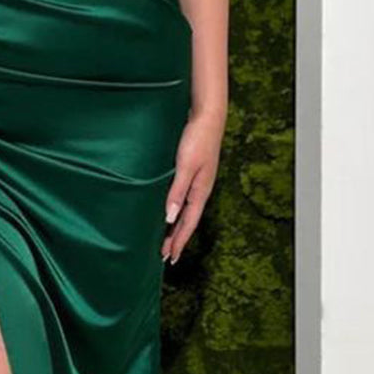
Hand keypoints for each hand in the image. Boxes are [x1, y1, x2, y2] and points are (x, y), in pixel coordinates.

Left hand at [162, 112, 222, 264]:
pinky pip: (184, 200)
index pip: (188, 223)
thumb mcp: (186, 166)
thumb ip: (177, 192)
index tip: (170, 257)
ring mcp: (198, 182)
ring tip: (167, 241)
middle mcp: (200, 190)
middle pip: (187, 221)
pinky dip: (177, 212)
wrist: (208, 116)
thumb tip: (170, 218)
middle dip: (177, 239)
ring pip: (186, 212)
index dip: (178, 241)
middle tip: (166, 256)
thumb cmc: (197, 138)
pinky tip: (171, 213)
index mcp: (200, 191)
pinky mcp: (194, 173)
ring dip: (176, 227)